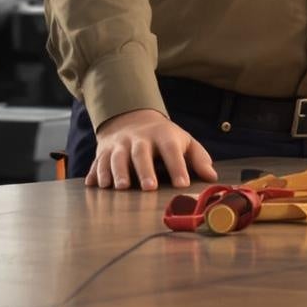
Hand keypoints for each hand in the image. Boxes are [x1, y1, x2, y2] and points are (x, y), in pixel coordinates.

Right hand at [86, 108, 215, 190]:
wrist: (132, 118)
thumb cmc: (164, 138)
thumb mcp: (184, 141)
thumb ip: (199, 158)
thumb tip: (212, 176)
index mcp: (162, 136)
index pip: (171, 149)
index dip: (177, 166)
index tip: (183, 184)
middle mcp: (139, 139)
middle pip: (140, 153)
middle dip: (144, 170)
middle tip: (149, 188)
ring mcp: (119, 145)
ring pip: (116, 158)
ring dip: (117, 172)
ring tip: (121, 188)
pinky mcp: (103, 152)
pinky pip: (97, 163)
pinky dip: (95, 173)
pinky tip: (94, 185)